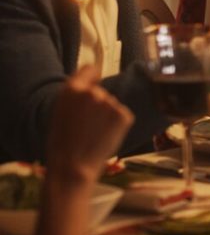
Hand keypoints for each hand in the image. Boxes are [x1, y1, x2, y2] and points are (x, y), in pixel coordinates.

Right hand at [46, 66, 133, 183]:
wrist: (73, 166)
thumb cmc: (63, 143)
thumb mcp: (61, 111)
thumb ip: (76, 95)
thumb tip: (93, 82)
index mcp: (72, 89)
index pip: (90, 69)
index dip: (92, 77)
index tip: (94, 81)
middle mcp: (93, 92)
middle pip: (101, 92)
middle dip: (98, 104)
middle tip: (87, 124)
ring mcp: (111, 103)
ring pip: (111, 105)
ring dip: (107, 116)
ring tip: (94, 133)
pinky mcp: (124, 115)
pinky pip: (122, 116)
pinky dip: (117, 125)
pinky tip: (105, 136)